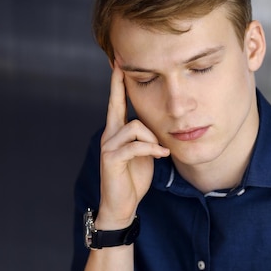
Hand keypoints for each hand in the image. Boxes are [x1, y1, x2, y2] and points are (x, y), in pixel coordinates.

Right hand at [96, 61, 169, 228]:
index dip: (118, 85)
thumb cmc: (134, 179)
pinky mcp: (111, 159)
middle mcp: (110, 135)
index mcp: (118, 132)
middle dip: (119, 86)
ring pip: (134, 126)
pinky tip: (161, 155)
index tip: (118, 65)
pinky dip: (151, 149)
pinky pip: (135, 145)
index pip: (117, 104)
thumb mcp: (145, 154)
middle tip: (121, 67)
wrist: (121, 205)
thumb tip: (157, 125)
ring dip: (152, 138)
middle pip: (116, 105)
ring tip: (160, 151)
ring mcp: (109, 146)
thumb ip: (147, 138)